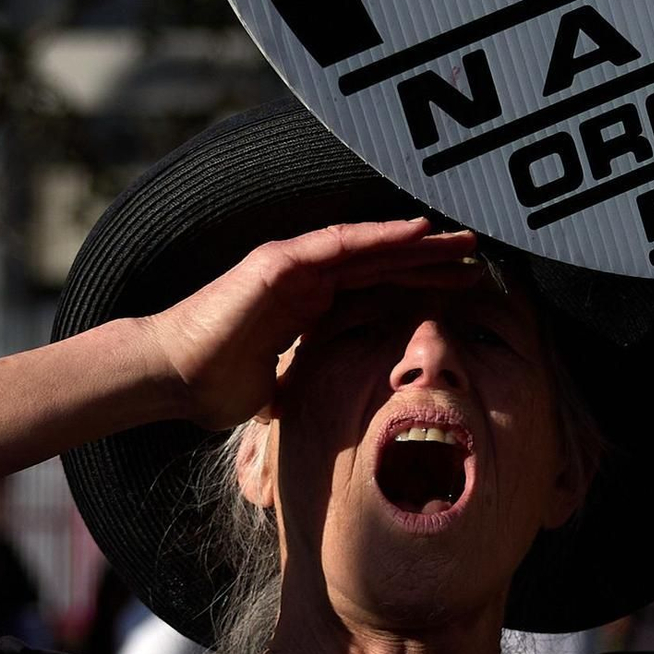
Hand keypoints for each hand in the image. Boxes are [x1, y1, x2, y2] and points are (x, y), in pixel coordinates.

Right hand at [143, 218, 479, 430]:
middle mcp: (307, 279)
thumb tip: (327, 422)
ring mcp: (294, 266)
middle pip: (382, 263)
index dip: (420, 286)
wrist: (173, 377)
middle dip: (430, 259)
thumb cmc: (216, 386)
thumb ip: (304, 393)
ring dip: (416, 241)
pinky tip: (415, 231)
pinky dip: (378, 235)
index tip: (464, 290)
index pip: (377, 290)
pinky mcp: (279, 262)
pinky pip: (337, 244)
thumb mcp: (280, 393)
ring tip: (462, 239)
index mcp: (311, 306)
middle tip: (480, 257)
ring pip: (368, 247)